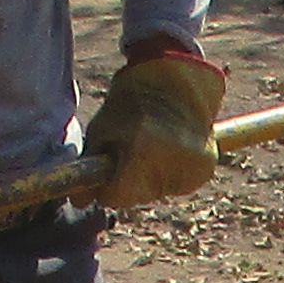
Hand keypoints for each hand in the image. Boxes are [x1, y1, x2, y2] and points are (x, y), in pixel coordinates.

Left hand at [86, 46, 227, 209]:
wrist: (175, 80)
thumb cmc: (131, 101)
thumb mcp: (102, 129)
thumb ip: (91, 168)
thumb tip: (79, 203)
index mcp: (142, 150)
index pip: (117, 198)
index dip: (108, 190)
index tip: (108, 176)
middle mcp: (170, 161)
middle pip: (138, 197)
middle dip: (129, 183)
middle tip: (130, 153)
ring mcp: (191, 166)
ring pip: (158, 193)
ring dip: (150, 179)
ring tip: (151, 146)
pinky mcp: (204, 168)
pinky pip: (177, 185)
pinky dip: (169, 176)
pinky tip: (167, 152)